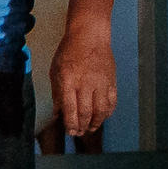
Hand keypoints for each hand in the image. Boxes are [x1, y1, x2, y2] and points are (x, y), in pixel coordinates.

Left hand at [50, 23, 119, 137]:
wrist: (89, 35)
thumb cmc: (69, 51)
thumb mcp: (56, 70)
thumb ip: (57, 93)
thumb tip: (58, 113)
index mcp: (69, 80)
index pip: (70, 108)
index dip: (70, 124)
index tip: (69, 132)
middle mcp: (86, 83)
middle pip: (86, 112)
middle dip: (81, 126)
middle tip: (78, 133)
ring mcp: (101, 82)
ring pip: (101, 110)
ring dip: (96, 123)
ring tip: (90, 128)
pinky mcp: (111, 80)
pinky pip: (112, 101)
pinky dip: (107, 112)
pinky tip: (102, 117)